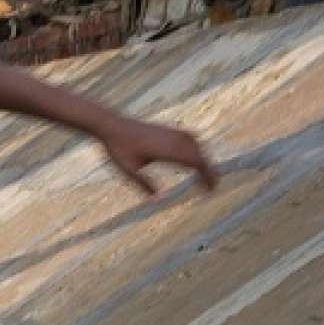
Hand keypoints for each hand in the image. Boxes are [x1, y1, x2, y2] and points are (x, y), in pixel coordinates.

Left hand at [97, 119, 217, 195]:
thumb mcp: (128, 170)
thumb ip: (143, 184)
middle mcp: (173, 139)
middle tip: (211, 186)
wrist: (111, 124)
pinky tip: (194, 157)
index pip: (196, 162)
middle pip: (200, 154)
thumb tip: (158, 200)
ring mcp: (171, 131)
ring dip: (203, 159)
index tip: (211, 189)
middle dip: (209, 170)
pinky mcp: (167, 128)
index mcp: (167, 149)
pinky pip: (190, 138)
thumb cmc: (118, 148)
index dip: (208, 175)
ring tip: (205, 175)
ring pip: (197, 145)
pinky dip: (196, 149)